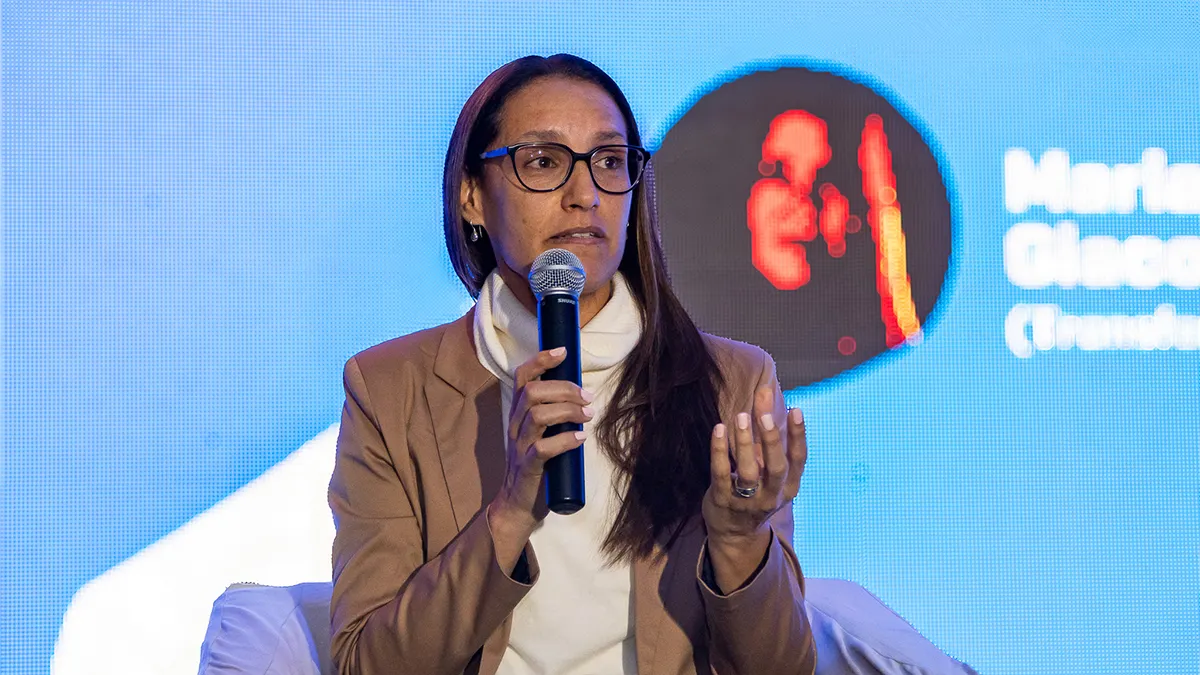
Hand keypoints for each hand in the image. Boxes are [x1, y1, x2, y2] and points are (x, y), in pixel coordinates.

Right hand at [489, 347, 593, 532]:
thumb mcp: (542, 434)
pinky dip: (565, 439)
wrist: (518, 505)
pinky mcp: (527, 467)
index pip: (521, 378)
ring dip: (567, 410)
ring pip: (537, 415)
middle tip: (588, 397)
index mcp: (518, 414)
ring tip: (587, 415)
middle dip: (564, 389)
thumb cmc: (537, 466)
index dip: (540, 361)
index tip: (563, 351)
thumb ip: (555, 415)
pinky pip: (543, 448)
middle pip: (533, 392)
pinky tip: (580, 437)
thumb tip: (583, 396)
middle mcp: (515, 426)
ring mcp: (519, 446)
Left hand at [701, 385, 807, 544]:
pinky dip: (719, 452)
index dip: (798, 435)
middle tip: (764, 416)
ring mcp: (747, 501)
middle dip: (771, 441)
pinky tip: (718, 430)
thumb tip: (765, 389)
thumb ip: (765, 427)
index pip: (799, 459)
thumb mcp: (766, 463)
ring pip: (749, 473)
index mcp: (789, 485)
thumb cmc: (754, 488)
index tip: (796, 410)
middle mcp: (772, 495)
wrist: (735, 534)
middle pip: (776, 467)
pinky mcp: (723, 501)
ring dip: (744, 443)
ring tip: (740, 417)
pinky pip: (721, 475)